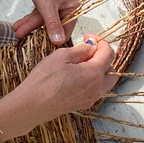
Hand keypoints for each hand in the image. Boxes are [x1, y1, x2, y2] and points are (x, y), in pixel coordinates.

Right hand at [0, 34, 117, 141]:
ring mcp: (90, 99)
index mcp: (94, 74)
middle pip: (112, 70)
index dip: (100, 42)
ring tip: (80, 62)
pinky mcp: (83, 105)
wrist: (31, 105)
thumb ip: (81, 50)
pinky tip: (75, 75)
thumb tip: (92, 46)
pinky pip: (95, 90)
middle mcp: (97, 89)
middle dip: (103, 57)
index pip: (108, 54)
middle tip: (87, 49)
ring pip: (105, 82)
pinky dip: (92, 80)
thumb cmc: (44, 79)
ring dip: (98, 69)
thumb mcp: (61, 56)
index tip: (88, 37)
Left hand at [5, 0, 79, 45]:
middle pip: (52, 26)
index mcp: (72, 8)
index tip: (45, 47)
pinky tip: (18, 26)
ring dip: (29, 27)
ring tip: (17, 33)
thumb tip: (58, 42)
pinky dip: (27, 21)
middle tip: (26, 40)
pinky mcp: (43, 4)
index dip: (56, 39)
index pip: (66, 30)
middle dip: (37, 33)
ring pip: (41, 22)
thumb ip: (53, 25)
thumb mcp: (47, 6)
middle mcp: (65, 8)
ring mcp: (53, 6)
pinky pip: (36, 16)